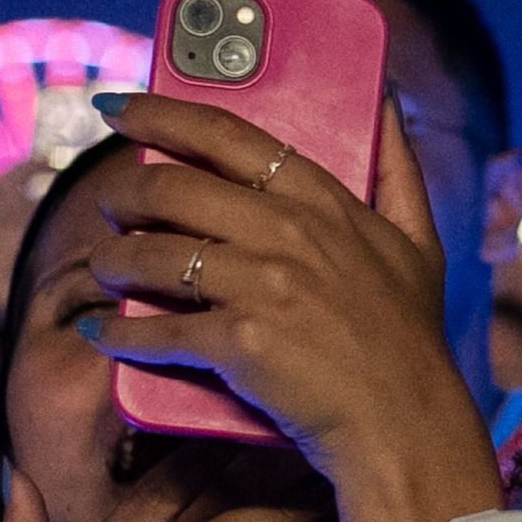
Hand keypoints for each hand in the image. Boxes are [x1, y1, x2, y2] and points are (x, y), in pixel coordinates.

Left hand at [78, 92, 488, 521]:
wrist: (405, 420)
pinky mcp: (238, 342)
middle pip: (171, 188)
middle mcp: (286, 231)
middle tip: (106, 204)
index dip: (162, 112)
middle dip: (120, 193)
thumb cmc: (408, 334)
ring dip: (111, 259)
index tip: (118, 106)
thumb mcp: (417, 239)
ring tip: (104, 266)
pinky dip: (119, 335)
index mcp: (322, 200)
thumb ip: (397, 166)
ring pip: (151, 254)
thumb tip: (386, 101)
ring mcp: (261, 286)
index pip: (226, 135)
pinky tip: (103, 334)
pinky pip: (156, 330)